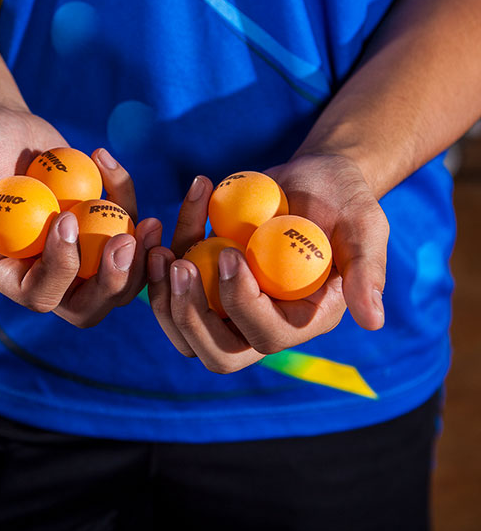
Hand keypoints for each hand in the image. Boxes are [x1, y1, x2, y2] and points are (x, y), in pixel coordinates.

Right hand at [0, 102, 160, 326]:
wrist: (1, 128)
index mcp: (12, 274)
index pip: (41, 295)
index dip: (60, 267)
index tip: (66, 219)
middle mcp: (50, 272)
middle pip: (91, 304)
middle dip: (114, 282)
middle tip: (126, 242)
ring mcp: (82, 253)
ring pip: (122, 277)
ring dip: (140, 256)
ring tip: (150, 222)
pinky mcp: (102, 227)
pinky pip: (128, 227)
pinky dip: (128, 199)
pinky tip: (109, 163)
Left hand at [147, 154, 387, 372]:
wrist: (312, 179)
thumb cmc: (343, 199)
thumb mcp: (364, 226)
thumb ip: (367, 271)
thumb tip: (373, 321)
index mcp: (303, 320)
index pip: (267, 336)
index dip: (242, 303)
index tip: (230, 254)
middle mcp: (263, 321)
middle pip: (216, 352)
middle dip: (190, 316)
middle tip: (178, 267)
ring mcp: (230, 305)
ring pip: (184, 329)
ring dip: (161, 296)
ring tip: (158, 249)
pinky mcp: (208, 281)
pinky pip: (172, 287)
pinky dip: (161, 261)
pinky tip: (163, 225)